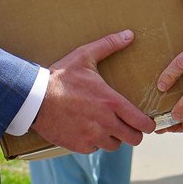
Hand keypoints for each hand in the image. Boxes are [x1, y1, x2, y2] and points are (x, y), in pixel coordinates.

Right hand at [31, 30, 155, 153]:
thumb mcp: (84, 56)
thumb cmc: (60, 77)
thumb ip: (109, 45)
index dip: (148, 124)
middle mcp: (105, 122)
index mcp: (111, 102)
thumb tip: (129, 34)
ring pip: (115, 145)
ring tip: (106, 127)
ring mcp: (92, 136)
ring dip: (113, 138)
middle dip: (133, 133)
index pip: (142, 122)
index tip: (146, 122)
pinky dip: (94, 142)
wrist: (34, 98)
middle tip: (128, 126)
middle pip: (133, 139)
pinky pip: (95, 149)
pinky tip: (88, 130)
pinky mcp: (79, 145)